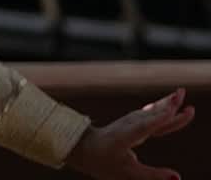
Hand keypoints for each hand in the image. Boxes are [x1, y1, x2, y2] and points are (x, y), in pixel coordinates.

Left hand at [66, 88, 194, 179]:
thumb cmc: (103, 161)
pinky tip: (169, 101)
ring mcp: (129, 121)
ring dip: (165, 103)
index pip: (142, 128)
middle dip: (166, 106)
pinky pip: (148, 112)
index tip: (169, 112)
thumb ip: (152, 174)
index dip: (156, 120)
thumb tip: (178, 178)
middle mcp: (127, 126)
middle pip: (149, 115)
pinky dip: (160, 107)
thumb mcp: (128, 171)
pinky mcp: (131, 120)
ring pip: (150, 111)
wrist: (84, 147)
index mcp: (123, 137)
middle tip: (181, 94)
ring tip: (180, 94)